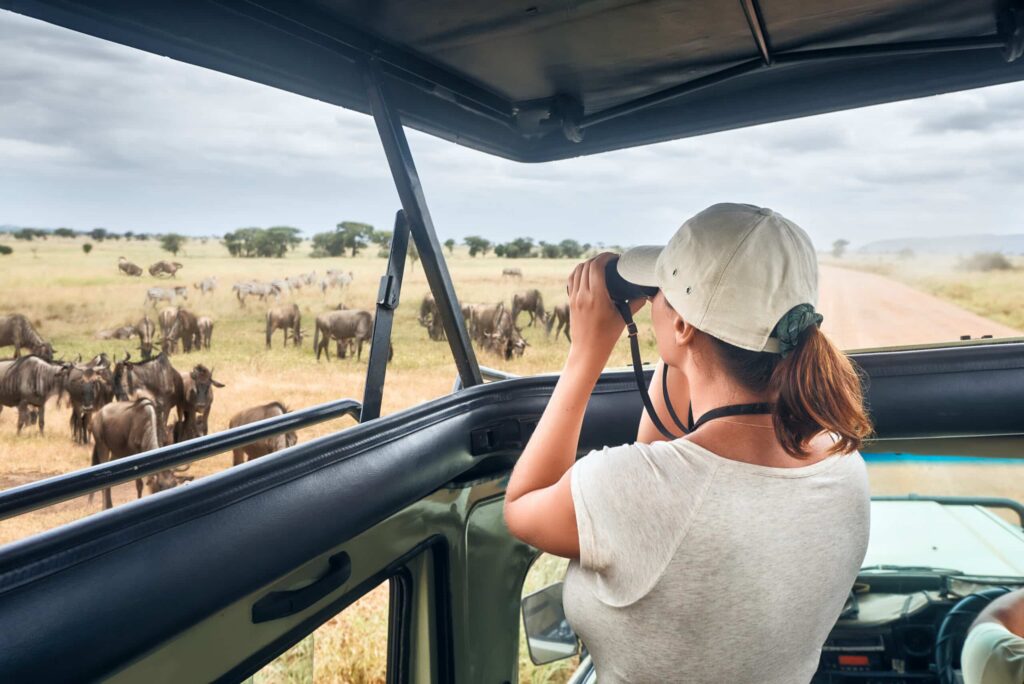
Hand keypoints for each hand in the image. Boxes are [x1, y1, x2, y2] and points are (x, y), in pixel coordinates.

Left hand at [566, 253, 646, 368]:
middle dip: (599, 258)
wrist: (587, 350)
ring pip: (577, 271)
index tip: (615, 257)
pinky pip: (572, 280)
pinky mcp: (570, 301)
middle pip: (586, 265)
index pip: (596, 267)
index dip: (605, 257)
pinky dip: (579, 272)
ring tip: (600, 264)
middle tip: (610, 260)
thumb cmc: (607, 336)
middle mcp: (583, 295)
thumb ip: (635, 304)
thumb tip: (647, 293)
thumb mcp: (623, 319)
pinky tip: (588, 273)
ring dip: (588, 263)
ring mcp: (574, 298)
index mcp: (596, 297)